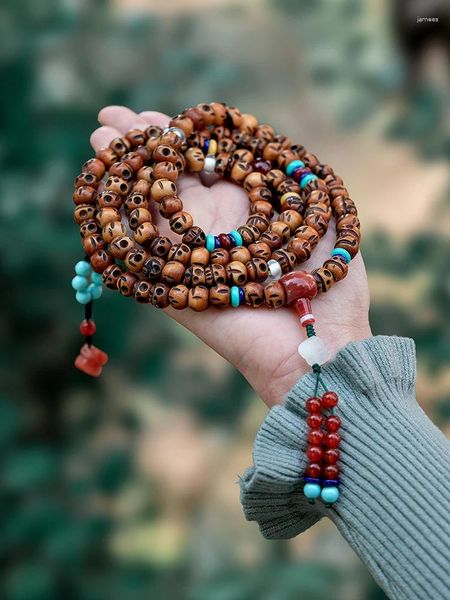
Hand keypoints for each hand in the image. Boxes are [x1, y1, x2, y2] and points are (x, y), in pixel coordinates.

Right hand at [91, 106, 371, 406]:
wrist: (325, 343)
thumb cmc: (334, 280)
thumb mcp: (322, 210)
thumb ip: (289, 174)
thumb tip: (258, 141)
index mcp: (251, 207)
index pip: (207, 161)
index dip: (180, 137)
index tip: (154, 114)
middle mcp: (219, 228)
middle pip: (173, 181)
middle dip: (142, 148)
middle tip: (109, 119)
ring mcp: (197, 257)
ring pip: (153, 211)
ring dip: (125, 177)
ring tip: (100, 139)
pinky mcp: (180, 290)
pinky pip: (144, 255)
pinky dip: (122, 225)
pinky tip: (100, 194)